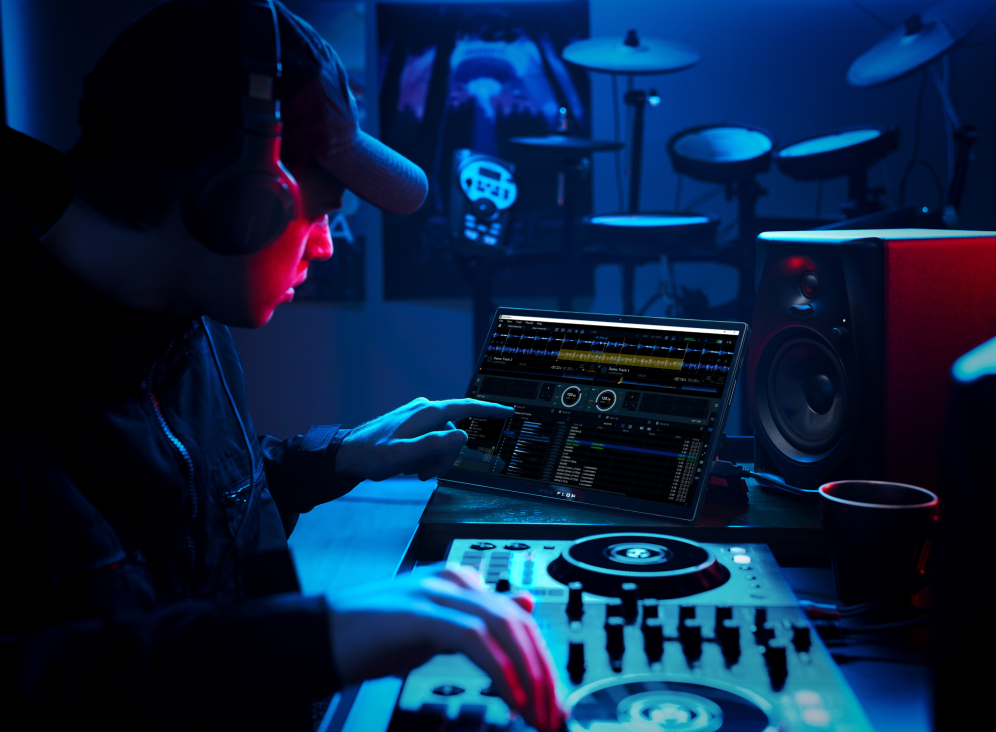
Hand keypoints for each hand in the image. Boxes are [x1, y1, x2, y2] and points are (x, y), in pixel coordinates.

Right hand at [327, 566, 562, 731]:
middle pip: (520, 623)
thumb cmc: (373, 637)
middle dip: (543, 672)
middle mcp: (455, 581)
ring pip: (505, 628)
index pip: (520, 617)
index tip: (551, 700)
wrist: (319, 637)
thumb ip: (478, 618)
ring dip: (528, 675)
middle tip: (552, 714)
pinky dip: (500, 670)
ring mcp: (438, 593)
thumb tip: (524, 603)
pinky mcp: (421, 613)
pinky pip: (475, 640)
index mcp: (461, 582)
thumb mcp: (436, 628)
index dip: (543, 661)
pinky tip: (510, 697)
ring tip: (535, 711)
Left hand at [336, 398, 513, 480]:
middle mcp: (424, 411)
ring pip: (442, 441)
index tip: (508, 412)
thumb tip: (462, 436)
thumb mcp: (402, 455)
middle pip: (453, 434)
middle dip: (445, 457)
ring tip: (413, 472)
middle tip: (425, 474)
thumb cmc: (371, 455)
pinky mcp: (411, 426)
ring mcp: (417, 418)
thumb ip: (432, 445)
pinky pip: (430, 442)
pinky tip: (408, 466)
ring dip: (433, 460)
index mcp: (426, 413)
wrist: (347, 455)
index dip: (489, 410)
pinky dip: (424, 456)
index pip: (465, 407)